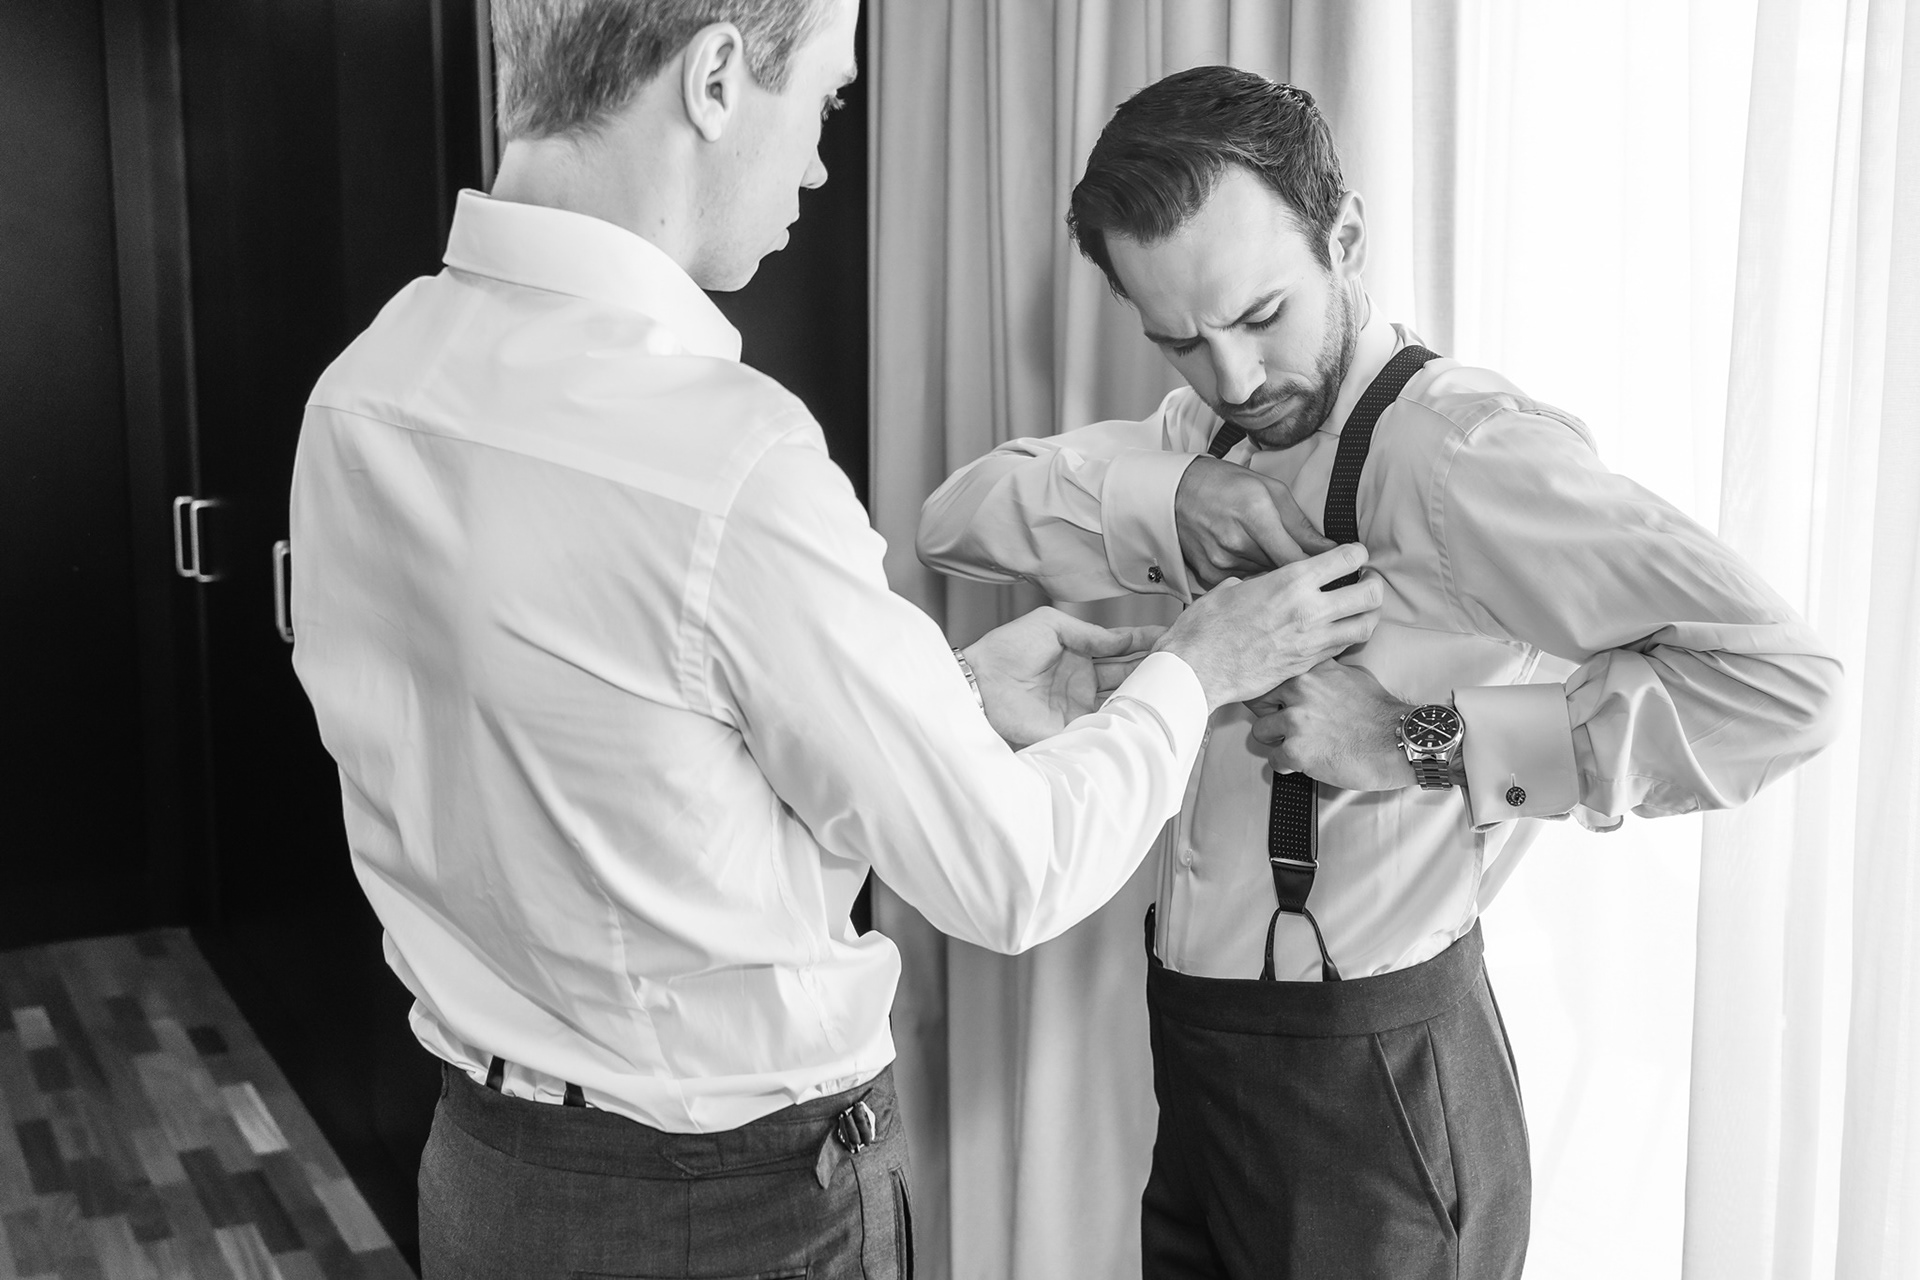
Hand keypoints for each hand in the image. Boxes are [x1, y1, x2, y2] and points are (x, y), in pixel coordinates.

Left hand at [964, 609, 1164, 747]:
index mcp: (1080, 652)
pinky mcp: (1075, 727)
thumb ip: (1090, 633)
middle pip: (1128, 673)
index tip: (1172, 636)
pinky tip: (1148, 710)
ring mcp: (1081, 705)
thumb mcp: (1051, 625)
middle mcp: (1085, 680)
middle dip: (1153, 666)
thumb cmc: (1008, 649)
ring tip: (1173, 682)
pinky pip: (1106, 723)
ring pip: (1122, 697)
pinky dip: (1127, 718)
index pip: (1120, 647)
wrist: (981, 684)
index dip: (1145, 642)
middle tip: (1182, 660)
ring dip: (1145, 691)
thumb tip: (1123, 639)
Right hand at [1153, 544, 1381, 708]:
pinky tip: (1338, 631)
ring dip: (1369, 614)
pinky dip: (1348, 636)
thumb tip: (1260, 583)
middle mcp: (1310, 609)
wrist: (1198, 669)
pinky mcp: (1307, 664)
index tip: (1355, 554)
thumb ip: (1257, 582)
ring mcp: (1312, 641)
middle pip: (1370, 593)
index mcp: (1291, 581)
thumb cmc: (1206, 627)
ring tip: (1361, 608)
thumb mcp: (1230, 589)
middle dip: (1375, 584)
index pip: (1346, 558)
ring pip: (1365, 626)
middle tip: (1367, 581)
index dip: (1357, 553)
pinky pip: (1343, 647)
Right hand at [1175, 456, 1335, 589]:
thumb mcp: (1270, 490)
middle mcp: (1236, 542)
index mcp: (1255, 514)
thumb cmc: (1224, 484)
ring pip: (1265, 581)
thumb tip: (1330, 549)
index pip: (1298, 559)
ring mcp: (1220, 561)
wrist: (1175, 493)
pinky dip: (1252, 576)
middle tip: (1305, 562)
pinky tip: (1247, 560)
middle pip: (1283, 573)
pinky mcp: (1209, 575)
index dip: (1321, 571)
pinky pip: (1244, 584)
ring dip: (1274, 574)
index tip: (1336, 574)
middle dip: (1298, 571)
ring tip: (1269, 555)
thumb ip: (1301, 524)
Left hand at [1247, 660, 1416, 790]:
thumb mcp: (1352, 675)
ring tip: (1296, 747)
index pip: (1270, 676)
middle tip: (1283, 728)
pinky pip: (1273, 760)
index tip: (1276, 702)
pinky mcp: (1296, 750)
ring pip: (1260, 732)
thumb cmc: (1381, 714)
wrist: (1398, 741)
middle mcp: (1299, 690)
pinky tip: (1304, 763)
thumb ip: (1324, 674)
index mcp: (1311, 671)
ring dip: (1276, 742)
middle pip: (1258, 702)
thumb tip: (1311, 677)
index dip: (1273, 694)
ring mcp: (1295, 720)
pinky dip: (1286, 765)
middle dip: (1269, 716)